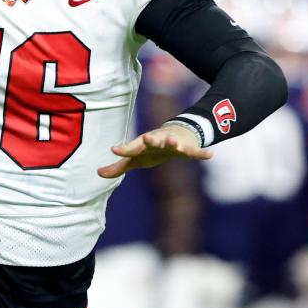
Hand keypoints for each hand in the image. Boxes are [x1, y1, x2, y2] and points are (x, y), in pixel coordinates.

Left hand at [97, 124, 211, 178]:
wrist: (176, 134)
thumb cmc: (151, 149)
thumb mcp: (136, 158)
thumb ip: (118, 166)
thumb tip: (98, 173)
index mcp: (143, 145)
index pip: (132, 147)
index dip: (124, 148)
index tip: (114, 149)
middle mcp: (158, 141)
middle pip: (153, 140)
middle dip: (151, 139)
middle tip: (147, 137)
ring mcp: (173, 143)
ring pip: (174, 143)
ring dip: (174, 143)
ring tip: (175, 143)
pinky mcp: (187, 148)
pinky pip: (195, 152)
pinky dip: (202, 153)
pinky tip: (209, 155)